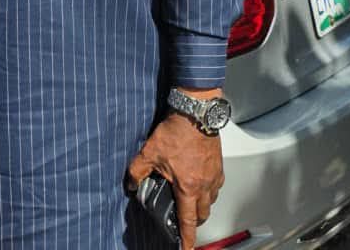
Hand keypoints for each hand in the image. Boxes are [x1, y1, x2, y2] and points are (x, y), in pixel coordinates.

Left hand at [126, 111, 224, 249]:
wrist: (196, 113)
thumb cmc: (177, 131)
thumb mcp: (149, 152)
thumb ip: (137, 170)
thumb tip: (130, 183)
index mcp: (188, 187)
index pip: (188, 221)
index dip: (187, 239)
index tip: (187, 248)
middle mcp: (204, 185)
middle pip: (202, 214)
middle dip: (194, 221)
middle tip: (185, 220)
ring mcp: (214, 176)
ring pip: (211, 201)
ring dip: (202, 205)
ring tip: (191, 199)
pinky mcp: (218, 166)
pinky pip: (216, 186)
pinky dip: (209, 189)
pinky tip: (199, 180)